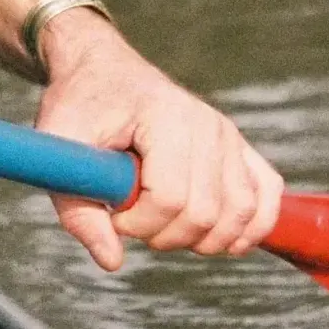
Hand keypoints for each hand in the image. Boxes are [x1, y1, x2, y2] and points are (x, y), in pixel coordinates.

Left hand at [34, 10, 281, 270]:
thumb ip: (76, 208)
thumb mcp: (60, 144)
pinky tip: (221, 237)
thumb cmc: (77, 104)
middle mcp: (206, 121)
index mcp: (163, 113)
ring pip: (241, 212)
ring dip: (204, 239)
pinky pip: (268, 194)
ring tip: (165, 223)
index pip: (171, 197)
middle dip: (164, 235)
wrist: (100, 68)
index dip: (138, 223)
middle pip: (206, 213)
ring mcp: (227, 132)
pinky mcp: (238, 144)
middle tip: (134, 219)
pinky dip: (252, 226)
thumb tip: (112, 261)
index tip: (112, 213)